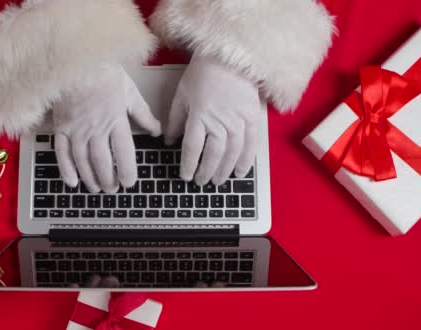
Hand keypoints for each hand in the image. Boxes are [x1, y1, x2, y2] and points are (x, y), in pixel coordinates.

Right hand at [53, 65, 161, 192]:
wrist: (75, 60)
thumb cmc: (103, 72)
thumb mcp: (130, 92)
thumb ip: (143, 114)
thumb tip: (157, 130)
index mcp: (116, 121)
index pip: (124, 154)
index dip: (127, 172)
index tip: (130, 182)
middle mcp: (96, 129)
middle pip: (103, 163)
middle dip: (109, 180)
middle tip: (113, 189)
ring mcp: (77, 129)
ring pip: (83, 162)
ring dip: (90, 178)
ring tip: (97, 188)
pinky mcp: (61, 127)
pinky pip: (62, 153)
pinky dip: (66, 169)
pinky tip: (72, 182)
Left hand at [164, 54, 262, 185]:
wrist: (230, 56)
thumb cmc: (202, 73)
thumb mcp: (182, 95)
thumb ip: (175, 120)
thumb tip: (168, 141)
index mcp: (199, 117)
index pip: (192, 149)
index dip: (189, 165)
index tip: (185, 176)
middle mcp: (219, 122)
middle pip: (213, 155)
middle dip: (206, 172)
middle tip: (202, 182)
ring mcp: (238, 121)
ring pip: (231, 153)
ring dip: (225, 170)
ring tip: (219, 181)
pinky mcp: (253, 118)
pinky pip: (250, 145)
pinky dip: (246, 160)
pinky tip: (241, 172)